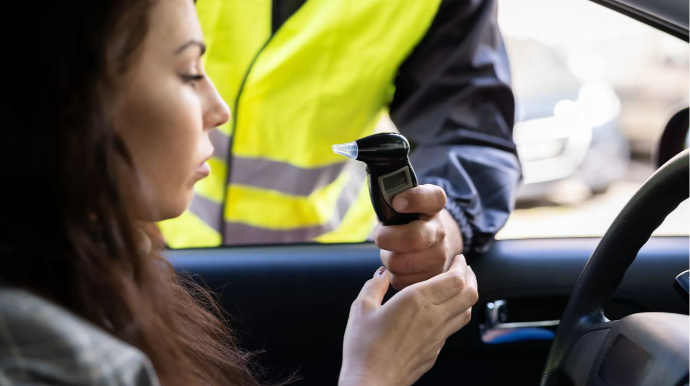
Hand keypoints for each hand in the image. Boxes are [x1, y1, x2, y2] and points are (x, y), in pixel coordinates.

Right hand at [339, 255, 477, 385]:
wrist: (372, 384)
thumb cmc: (363, 347)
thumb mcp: (361, 308)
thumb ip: (374, 286)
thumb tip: (382, 274)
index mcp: (417, 300)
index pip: (455, 279)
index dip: (461, 266)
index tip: (458, 259)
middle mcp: (434, 317)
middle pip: (469, 293)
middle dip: (470, 278)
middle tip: (463, 270)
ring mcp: (438, 337)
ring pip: (466, 312)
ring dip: (466, 296)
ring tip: (457, 289)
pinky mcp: (435, 352)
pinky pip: (452, 328)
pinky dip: (454, 315)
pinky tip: (441, 313)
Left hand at [374, 184, 463, 288]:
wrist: (429, 242)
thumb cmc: (406, 220)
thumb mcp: (402, 202)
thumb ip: (390, 195)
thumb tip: (377, 196)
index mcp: (433, 206)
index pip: (433, 197)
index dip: (415, 199)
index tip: (397, 202)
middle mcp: (440, 231)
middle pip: (413, 238)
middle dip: (386, 238)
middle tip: (380, 235)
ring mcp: (440, 256)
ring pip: (400, 263)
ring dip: (388, 258)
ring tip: (392, 251)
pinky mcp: (432, 278)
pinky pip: (400, 280)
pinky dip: (393, 274)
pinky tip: (399, 265)